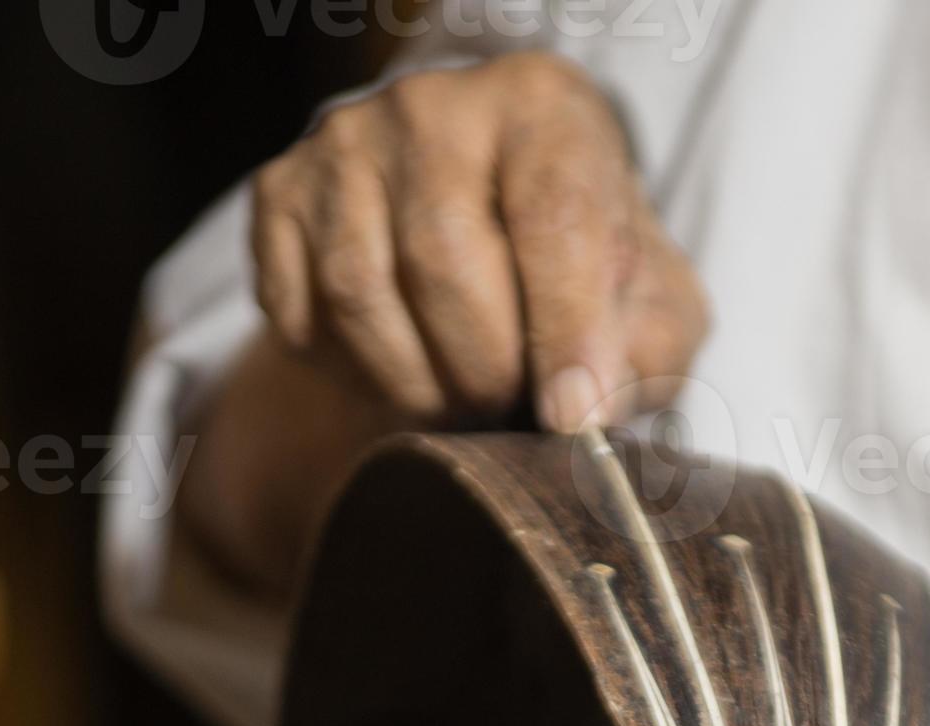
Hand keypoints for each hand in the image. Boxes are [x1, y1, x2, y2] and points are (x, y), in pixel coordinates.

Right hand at [249, 52, 709, 431]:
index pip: (554, 216)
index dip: (565, 329)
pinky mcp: (280, 193)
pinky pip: (299, 316)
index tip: (571, 416)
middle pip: (442, 258)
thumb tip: (587, 406)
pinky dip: (351, 373)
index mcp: (544, 107)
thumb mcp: (649, 302)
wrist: (485, 231)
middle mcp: (432, 105)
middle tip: (509, 407)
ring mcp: (344, 143)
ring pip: (360, 292)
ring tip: (461, 401)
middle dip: (483, 367)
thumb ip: (645, 349)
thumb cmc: (580, 270)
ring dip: (416, 383)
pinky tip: (403, 366)